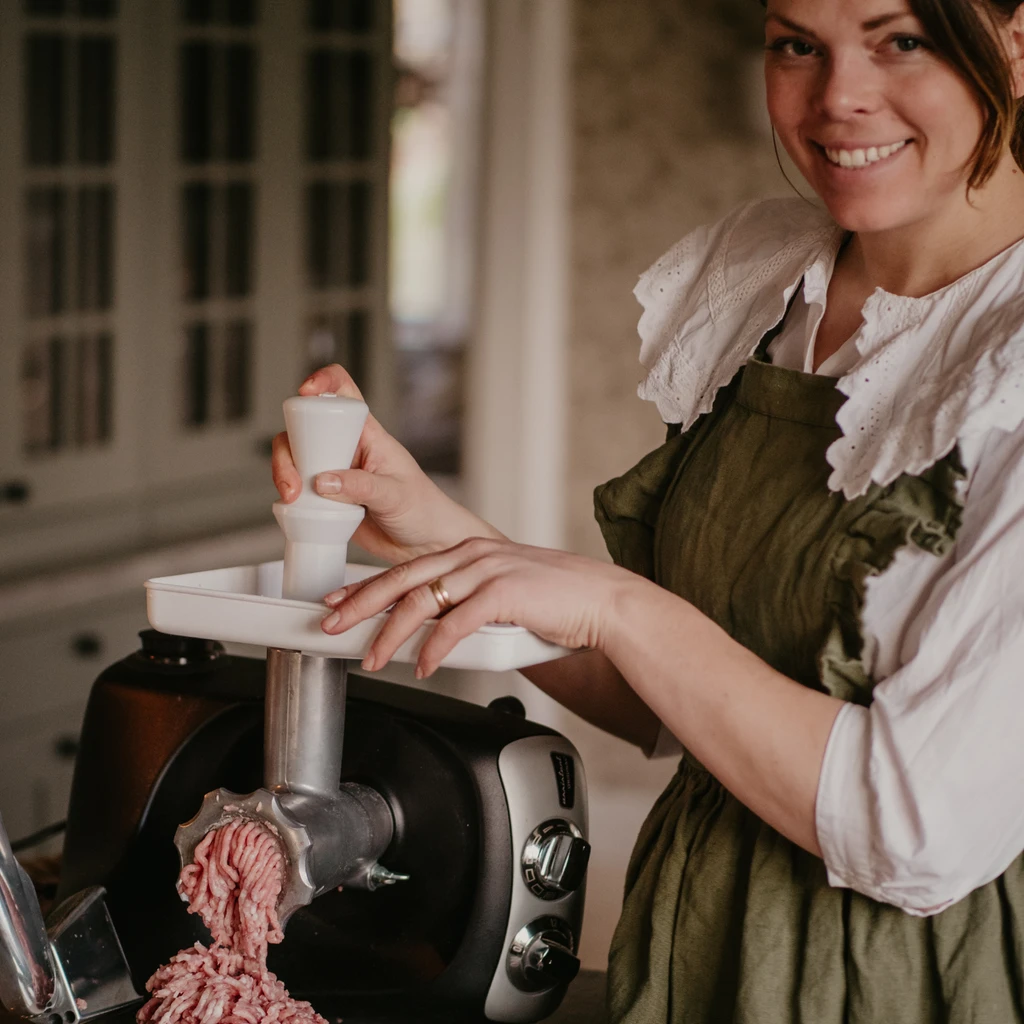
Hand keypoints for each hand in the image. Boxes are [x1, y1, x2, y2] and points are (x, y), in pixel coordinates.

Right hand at [271, 364, 502, 562]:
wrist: (425, 545)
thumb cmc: (423, 510)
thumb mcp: (396, 495)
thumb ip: (361, 487)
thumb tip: (322, 481)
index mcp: (368, 435)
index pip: (344, 393)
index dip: (323, 383)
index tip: (306, 392)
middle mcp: (347, 449)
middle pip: (304, 430)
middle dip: (289, 450)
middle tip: (294, 481)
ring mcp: (334, 473)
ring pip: (296, 460)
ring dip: (285, 475)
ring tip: (294, 499)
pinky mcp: (326, 499)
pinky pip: (298, 490)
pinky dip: (290, 498)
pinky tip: (296, 510)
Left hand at [319, 537, 636, 676]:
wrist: (602, 601)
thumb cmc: (558, 601)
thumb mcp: (503, 593)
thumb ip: (469, 603)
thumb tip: (435, 630)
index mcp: (469, 553)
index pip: (406, 569)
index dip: (367, 587)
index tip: (338, 600)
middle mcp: (473, 556)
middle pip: (402, 580)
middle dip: (360, 604)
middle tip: (331, 623)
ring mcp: (488, 571)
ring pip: (423, 600)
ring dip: (392, 633)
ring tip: (374, 658)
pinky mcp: (505, 593)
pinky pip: (457, 623)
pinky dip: (435, 647)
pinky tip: (424, 665)